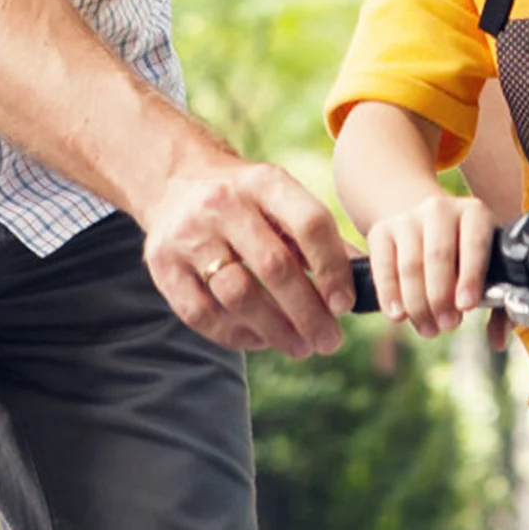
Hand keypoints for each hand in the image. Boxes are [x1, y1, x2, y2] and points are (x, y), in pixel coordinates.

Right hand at [141, 156, 355, 357]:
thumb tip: (367, 279)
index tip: (345, 304)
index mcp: (265, 182)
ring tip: (301, 347)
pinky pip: (202, 313)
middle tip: (330, 340)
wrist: (177, 181)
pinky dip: (236, 334)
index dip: (332, 269)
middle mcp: (225, 204)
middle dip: (308, 312)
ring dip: (275, 330)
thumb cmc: (248, 200)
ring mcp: (189, 234)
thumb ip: (319, 236)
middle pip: (274, 266)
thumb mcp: (283, 198)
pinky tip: (260, 340)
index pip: (310, 224)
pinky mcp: (161, 265)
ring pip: (238, 295)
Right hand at [364, 192, 495, 336]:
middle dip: (441, 297)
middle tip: (448, 326)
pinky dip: (390, 295)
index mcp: (474, 213)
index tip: (466, 307)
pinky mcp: (381, 231)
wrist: (425, 221)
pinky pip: (383, 267)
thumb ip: (498, 303)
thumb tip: (498, 340)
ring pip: (410, 265)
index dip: (470, 276)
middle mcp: (440, 209)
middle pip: (438, 256)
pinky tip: (399, 316)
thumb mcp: (487, 265)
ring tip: (429, 328)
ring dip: (418, 304)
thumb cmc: (464, 253)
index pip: (474, 243)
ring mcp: (408, 218)